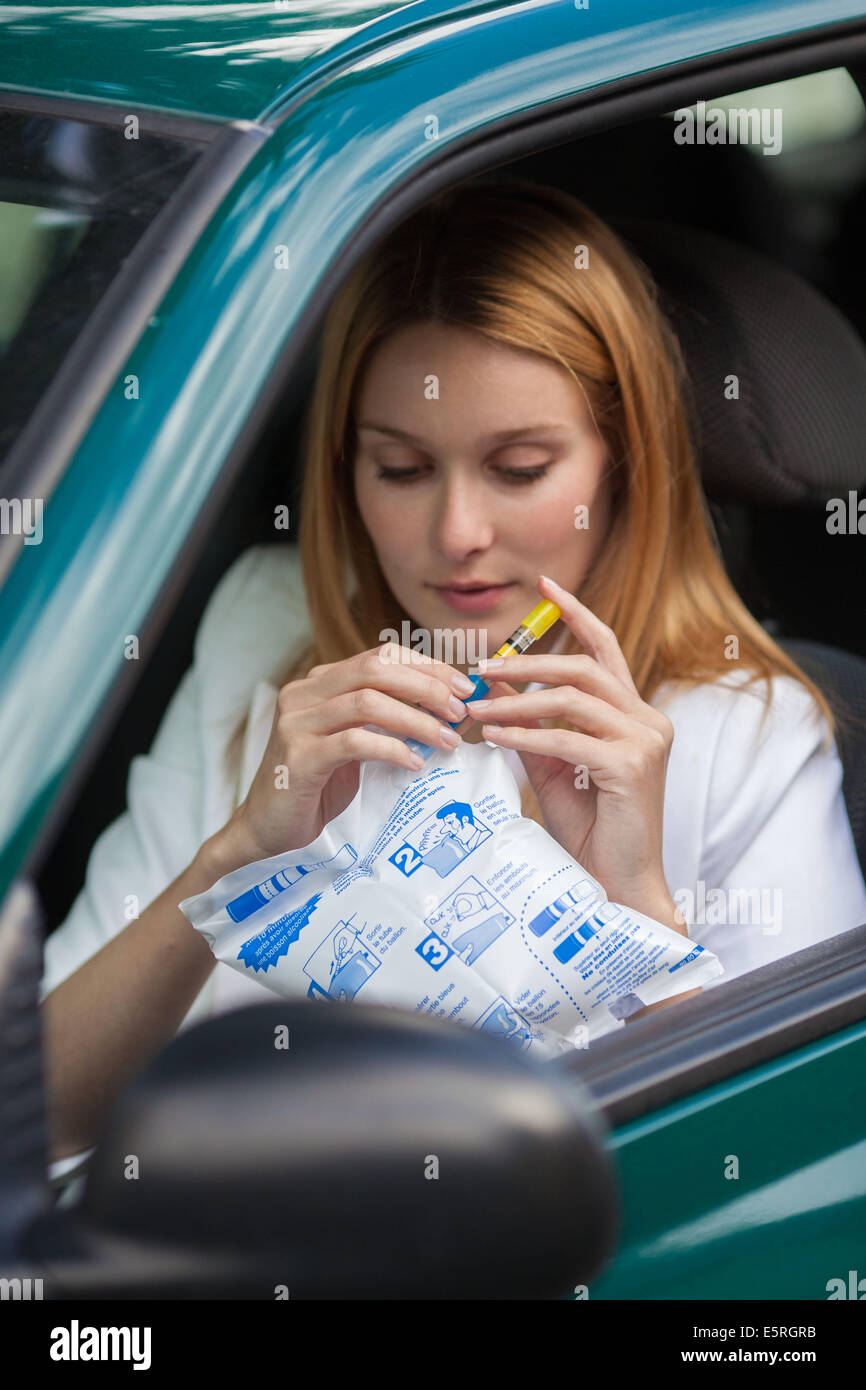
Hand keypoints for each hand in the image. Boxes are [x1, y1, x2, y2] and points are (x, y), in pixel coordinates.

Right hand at [214, 644, 474, 866]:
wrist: (268, 828)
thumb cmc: (318, 785)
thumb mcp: (353, 741)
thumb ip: (385, 718)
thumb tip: (445, 707)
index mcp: (319, 682)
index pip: (380, 657)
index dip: (426, 667)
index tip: (463, 687)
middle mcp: (303, 694)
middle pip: (375, 670)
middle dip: (426, 687)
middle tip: (460, 711)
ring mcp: (296, 724)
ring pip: (367, 703)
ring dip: (417, 720)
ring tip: (447, 741)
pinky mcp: (298, 758)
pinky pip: (354, 742)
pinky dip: (391, 749)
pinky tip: (414, 763)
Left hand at [465, 573, 680, 924]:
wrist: (617, 884)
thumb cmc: (588, 827)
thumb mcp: (551, 764)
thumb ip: (530, 723)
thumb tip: (494, 684)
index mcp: (634, 714)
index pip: (605, 649)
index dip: (576, 613)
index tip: (545, 584)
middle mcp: (648, 720)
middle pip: (584, 668)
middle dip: (528, 662)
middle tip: (480, 667)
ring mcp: (645, 742)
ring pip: (574, 699)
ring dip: (518, 702)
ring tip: (475, 710)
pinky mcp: (632, 768)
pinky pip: (568, 739)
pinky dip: (526, 735)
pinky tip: (494, 738)